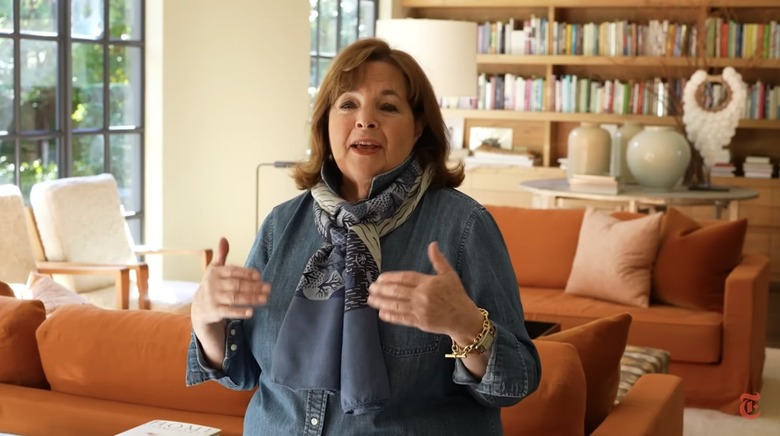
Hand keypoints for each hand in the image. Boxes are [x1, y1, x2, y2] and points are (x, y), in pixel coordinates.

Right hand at [191, 237, 270, 326]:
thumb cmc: (212, 285)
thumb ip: (221, 255)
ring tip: (265, 298)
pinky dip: (240, 312)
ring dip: (251, 298)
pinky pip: (229, 312)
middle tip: (268, 288)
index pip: (233, 271)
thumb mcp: (214, 269)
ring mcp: (213, 299)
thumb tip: (223, 238)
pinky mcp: (215, 312)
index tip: (259, 275)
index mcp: (215, 272)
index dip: (246, 273)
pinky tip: (252, 311)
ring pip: (235, 298)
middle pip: (236, 285)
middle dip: (253, 286)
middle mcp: (213, 285)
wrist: (199, 308)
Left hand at [367, 241, 482, 341]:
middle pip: (397, 291)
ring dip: (381, 302)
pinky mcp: (420, 322)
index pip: (405, 278)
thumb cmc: (456, 295)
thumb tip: (433, 244)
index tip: (379, 278)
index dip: (390, 278)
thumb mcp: (449, 275)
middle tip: (370, 288)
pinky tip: (381, 313)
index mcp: (429, 282)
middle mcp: (423, 296)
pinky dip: (390, 316)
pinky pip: (402, 318)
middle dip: (381, 289)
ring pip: (396, 305)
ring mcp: (420, 310)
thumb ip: (438, 260)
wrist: (464, 318)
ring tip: (370, 299)